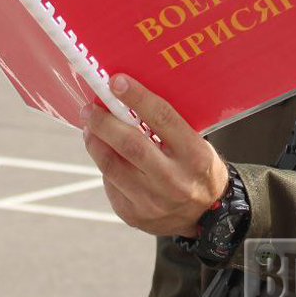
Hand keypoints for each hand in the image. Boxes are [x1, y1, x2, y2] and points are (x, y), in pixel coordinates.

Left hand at [82, 73, 229, 237]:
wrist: (206, 214)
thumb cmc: (197, 167)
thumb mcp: (196, 144)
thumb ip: (166, 126)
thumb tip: (126, 98)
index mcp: (195, 155)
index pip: (163, 119)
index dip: (137, 97)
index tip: (115, 81)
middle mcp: (175, 180)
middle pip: (130, 145)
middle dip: (104, 122)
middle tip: (90, 108)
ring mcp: (152, 202)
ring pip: (111, 166)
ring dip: (95, 142)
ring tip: (89, 127)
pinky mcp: (133, 215)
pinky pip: (109, 184)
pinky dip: (103, 164)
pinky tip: (103, 153)